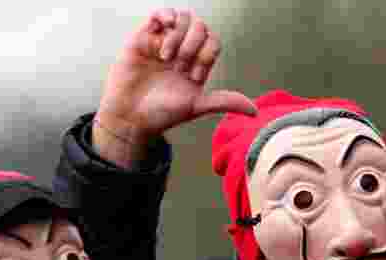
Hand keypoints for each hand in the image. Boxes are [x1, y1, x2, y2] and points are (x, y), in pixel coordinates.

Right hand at [93, 9, 255, 167]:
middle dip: (193, 45)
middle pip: (200, 27)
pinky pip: (159, 15)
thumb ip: (224, 102)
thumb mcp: (197, 106)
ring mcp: (163, 42)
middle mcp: (181, 51)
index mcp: (196, 64)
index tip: (193, 76)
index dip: (208, 54)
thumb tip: (254, 111)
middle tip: (179, 66)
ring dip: (179, 36)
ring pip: (182, 19)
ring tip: (167, 57)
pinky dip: (165, 15)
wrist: (130, 118)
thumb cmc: (161, 114)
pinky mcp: (144, 38)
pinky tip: (164, 29)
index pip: (213, 42)